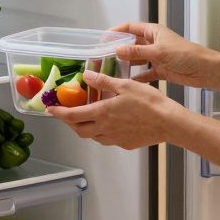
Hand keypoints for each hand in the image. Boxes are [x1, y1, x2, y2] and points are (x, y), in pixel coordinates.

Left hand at [47, 71, 185, 149]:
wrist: (168, 123)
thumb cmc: (149, 103)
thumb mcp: (126, 85)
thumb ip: (104, 82)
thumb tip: (87, 76)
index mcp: (102, 113)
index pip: (73, 116)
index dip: (59, 113)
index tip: (51, 110)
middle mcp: (105, 129)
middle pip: (79, 130)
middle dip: (69, 123)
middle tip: (67, 114)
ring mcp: (114, 139)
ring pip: (92, 136)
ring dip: (85, 128)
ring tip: (86, 118)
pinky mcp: (124, 144)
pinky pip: (107, 140)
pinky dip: (100, 133)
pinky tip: (108, 125)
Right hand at [111, 22, 216, 87]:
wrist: (205, 70)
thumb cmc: (184, 54)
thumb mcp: (158, 51)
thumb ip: (137, 51)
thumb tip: (117, 49)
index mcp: (153, 32)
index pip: (130, 28)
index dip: (116, 31)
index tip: (103, 39)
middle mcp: (153, 43)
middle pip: (132, 44)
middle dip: (118, 50)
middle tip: (102, 58)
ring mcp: (157, 57)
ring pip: (137, 59)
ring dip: (126, 64)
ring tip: (111, 71)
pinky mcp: (161, 70)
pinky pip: (145, 74)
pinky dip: (137, 78)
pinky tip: (127, 83)